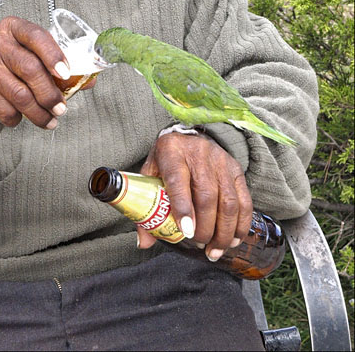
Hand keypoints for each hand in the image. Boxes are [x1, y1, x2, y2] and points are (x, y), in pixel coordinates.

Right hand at [0, 16, 73, 128]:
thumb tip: (89, 81)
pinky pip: (5, 109)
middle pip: (30, 69)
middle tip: (61, 108)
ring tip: (50, 120)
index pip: (36, 36)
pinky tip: (23, 117)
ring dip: (39, 113)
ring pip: (19, 95)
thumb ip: (59, 64)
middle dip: (50, 93)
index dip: (53, 55)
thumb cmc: (13, 58)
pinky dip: (18, 118)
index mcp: (15, 28)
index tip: (66, 73)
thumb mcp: (32, 51)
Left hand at [137, 132, 251, 261]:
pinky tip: (233, 240)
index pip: (178, 180)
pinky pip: (244, 201)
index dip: (183, 207)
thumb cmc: (166, 160)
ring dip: (223, 232)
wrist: (188, 137)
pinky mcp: (236, 170)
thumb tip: (144, 242)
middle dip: (204, 227)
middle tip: (197, 244)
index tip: (186, 232)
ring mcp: (221, 162)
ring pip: (228, 201)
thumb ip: (146, 206)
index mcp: (171, 153)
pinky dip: (241, 225)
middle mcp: (199, 155)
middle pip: (206, 195)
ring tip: (214, 250)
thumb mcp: (150, 174)